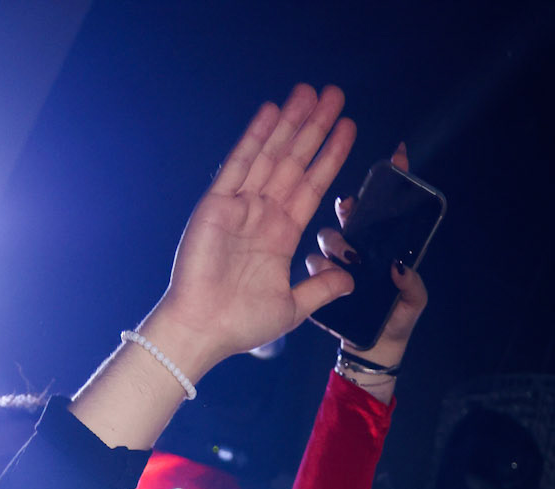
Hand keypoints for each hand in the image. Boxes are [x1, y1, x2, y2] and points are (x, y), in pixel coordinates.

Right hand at [148, 85, 356, 381]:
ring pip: (270, 154)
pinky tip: (270, 112)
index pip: (313, 186)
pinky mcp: (216, 204)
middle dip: (314, 128)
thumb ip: (321, 288)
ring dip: (289, 123)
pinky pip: (237, 164)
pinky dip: (254, 138)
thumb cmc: (242, 324)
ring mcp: (240, 206)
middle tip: (334, 94)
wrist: (203, 330)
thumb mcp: (293, 308)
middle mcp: (263, 214)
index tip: (348, 128)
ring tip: (309, 91)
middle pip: (295, 161)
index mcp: (282, 236)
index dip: (331, 157)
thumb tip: (352, 280)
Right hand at [306, 142, 428, 369]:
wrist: (374, 352)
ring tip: (347, 259)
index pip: (382, 209)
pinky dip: (319, 269)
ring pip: (326, 238)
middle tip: (350, 211)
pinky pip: (312, 268)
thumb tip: (400, 266)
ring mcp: (336, 264)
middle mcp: (356, 248)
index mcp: (380, 245)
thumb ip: (412, 284)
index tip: (398, 157)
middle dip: (347, 208)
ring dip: (334, 243)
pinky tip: (327, 275)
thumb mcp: (414, 301)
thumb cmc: (396, 320)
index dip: (389, 180)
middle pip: (346, 216)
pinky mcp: (319, 284)